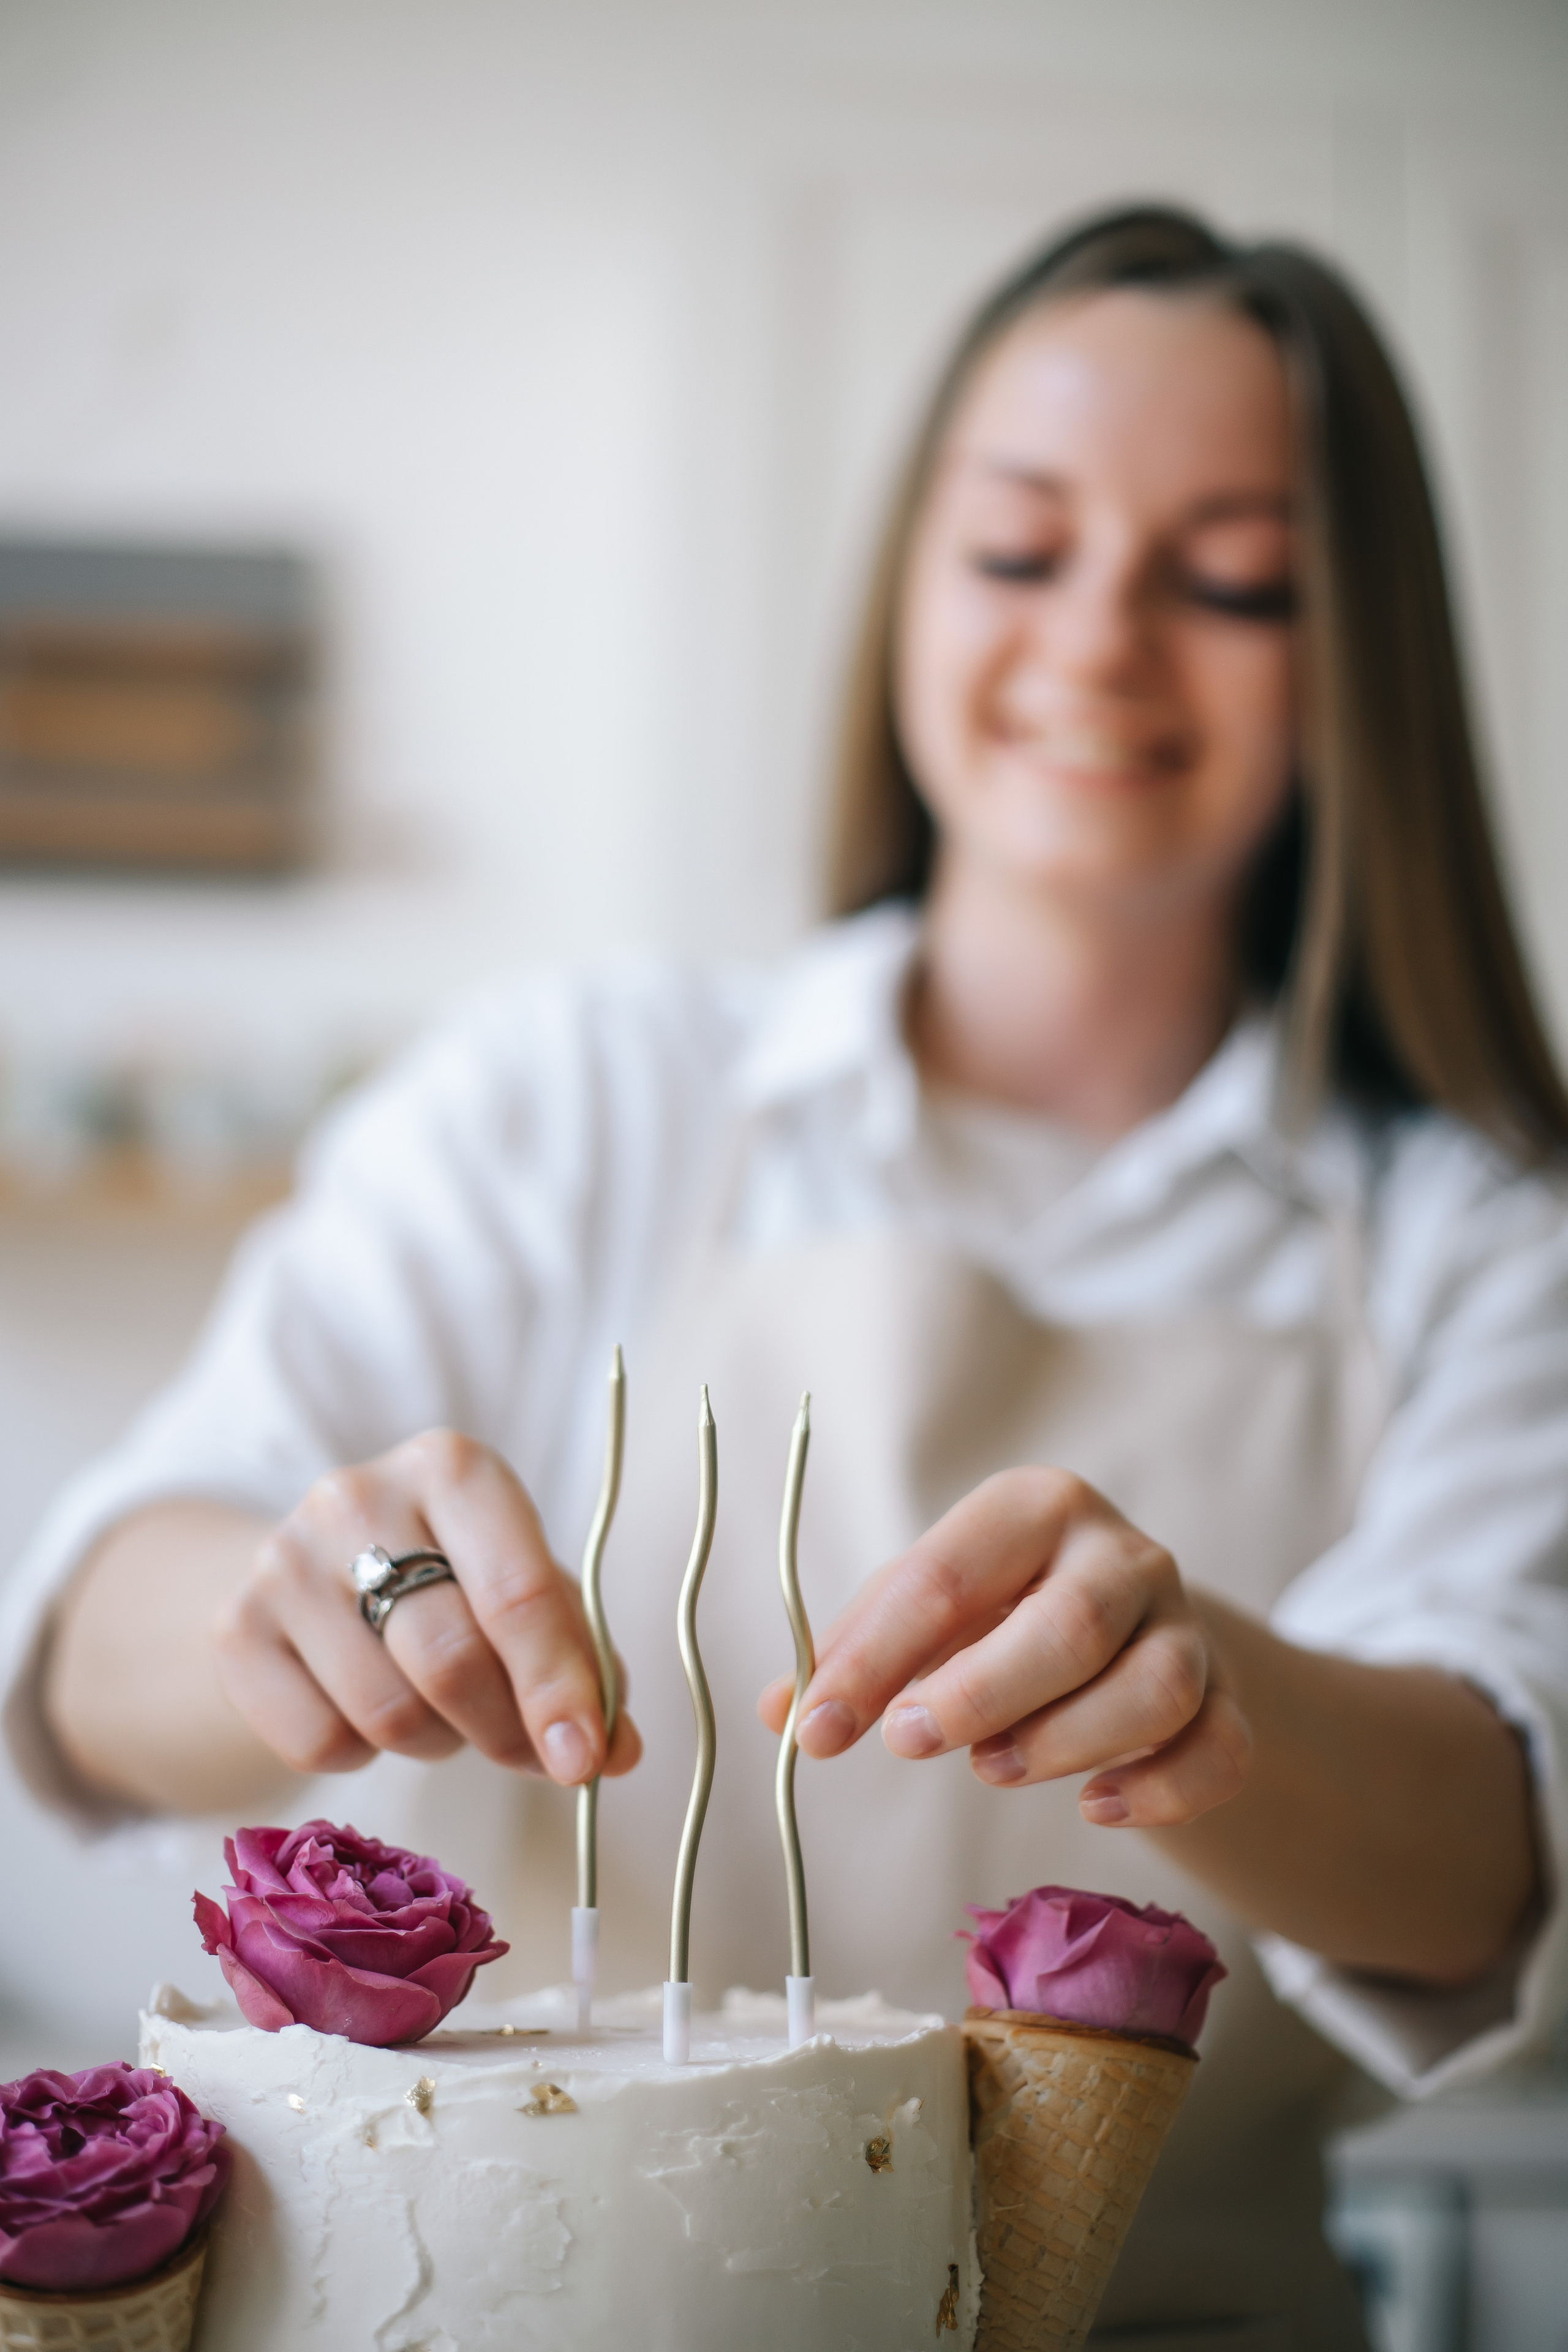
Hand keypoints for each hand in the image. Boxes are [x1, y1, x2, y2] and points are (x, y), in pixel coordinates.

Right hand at [213, 1430, 639, 1788]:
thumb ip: (583, 1662)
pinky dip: (362, 1753)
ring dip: (437, 1740)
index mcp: (452, 1467)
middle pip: (450, 1660)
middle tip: (529, 1753)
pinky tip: (368, 1706)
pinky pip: (319, 1742)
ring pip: (386, 1714)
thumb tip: (616, 1752)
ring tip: (441, 1707)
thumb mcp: (524, 1587)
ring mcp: (284, 1560)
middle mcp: (357, 1496)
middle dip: (504, 1729)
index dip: (559, 1687)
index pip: (517, 1591)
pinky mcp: (235, 1628)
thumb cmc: (449, 1577)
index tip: (588, 1758)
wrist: (317, 1569)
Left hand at [758, 1467, 1249, 1825]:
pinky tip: (1096, 1808)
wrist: (1133, 1620)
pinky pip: (1218, 1747)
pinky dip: (1160, 1789)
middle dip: (981, 1693)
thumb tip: (777, 1711)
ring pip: (1156, 1687)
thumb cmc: (1005, 1608)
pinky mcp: (1228, 1696)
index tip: (816, 1729)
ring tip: (994, 1769)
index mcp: (1034, 1509)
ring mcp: (1186, 1625)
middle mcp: (1122, 1554)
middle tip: (909, 1741)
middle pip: (1072, 1625)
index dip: (872, 1660)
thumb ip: (856, 1651)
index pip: (946, 1578)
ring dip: (1067, 1742)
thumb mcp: (929, 1605)